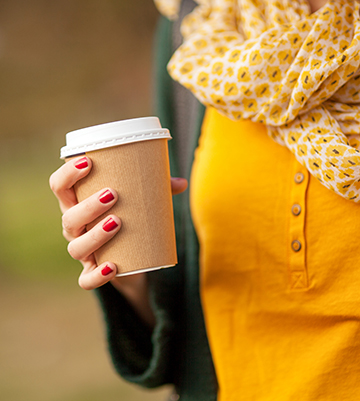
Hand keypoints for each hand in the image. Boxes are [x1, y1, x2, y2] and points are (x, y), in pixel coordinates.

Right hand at [49, 156, 187, 290]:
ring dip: (95, 235)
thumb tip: (182, 182)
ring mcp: (82, 251)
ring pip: (76, 247)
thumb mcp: (139, 202)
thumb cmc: (129, 217)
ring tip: (117, 222)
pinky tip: (113, 266)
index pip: (59, 186)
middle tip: (113, 194)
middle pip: (68, 217)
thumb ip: (158, 191)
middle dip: (88, 206)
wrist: (131, 257)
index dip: (67, 173)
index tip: (88, 161)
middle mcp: (74, 228)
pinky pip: (86, 280)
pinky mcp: (92, 272)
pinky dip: (97, 275)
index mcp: (78, 204)